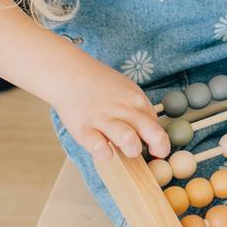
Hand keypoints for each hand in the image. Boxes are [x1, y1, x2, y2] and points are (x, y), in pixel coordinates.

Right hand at [52, 52, 171, 162]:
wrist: (68, 73)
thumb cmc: (98, 85)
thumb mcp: (126, 90)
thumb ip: (139, 111)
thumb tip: (151, 135)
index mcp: (137, 101)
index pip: (158, 127)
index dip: (159, 142)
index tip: (154, 148)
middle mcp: (124, 110)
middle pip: (154, 134)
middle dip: (157, 148)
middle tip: (146, 152)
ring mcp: (104, 119)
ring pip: (129, 140)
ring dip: (131, 149)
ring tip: (121, 148)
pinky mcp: (84, 129)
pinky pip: (100, 148)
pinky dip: (104, 153)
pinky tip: (102, 148)